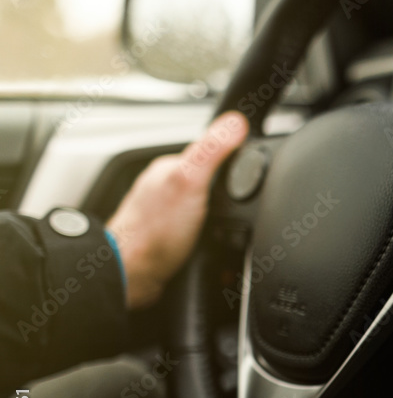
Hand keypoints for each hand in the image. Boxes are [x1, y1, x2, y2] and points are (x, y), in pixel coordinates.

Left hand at [107, 112, 248, 308]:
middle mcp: (169, 188)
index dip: (238, 158)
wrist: (131, 276)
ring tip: (236, 226)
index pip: (214, 152)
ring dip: (226, 217)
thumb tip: (237, 121)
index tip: (256, 167)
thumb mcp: (189, 182)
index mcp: (172, 167)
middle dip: (234, 192)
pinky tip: (219, 242)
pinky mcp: (174, 238)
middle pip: (214, 181)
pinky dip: (217, 236)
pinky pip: (205, 230)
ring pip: (209, 207)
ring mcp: (170, 214)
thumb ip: (212, 150)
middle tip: (247, 204)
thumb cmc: (152, 232)